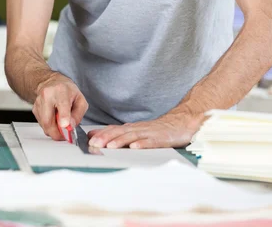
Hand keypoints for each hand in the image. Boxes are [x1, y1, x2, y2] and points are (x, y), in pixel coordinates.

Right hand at [33, 73, 87, 140]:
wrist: (51, 82)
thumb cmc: (66, 90)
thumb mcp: (80, 99)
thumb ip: (78, 114)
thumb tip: (71, 127)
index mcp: (61, 90)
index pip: (61, 105)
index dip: (63, 117)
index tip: (65, 125)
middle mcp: (47, 95)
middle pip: (48, 121)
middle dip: (57, 133)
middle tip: (65, 135)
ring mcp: (39, 102)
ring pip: (44, 125)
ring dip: (54, 130)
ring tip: (61, 123)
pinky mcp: (34, 109)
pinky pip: (42, 124)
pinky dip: (49, 126)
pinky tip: (54, 119)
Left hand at [87, 108, 203, 149]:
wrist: (183, 122)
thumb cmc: (160, 130)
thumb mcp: (140, 131)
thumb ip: (122, 133)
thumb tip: (101, 136)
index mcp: (134, 128)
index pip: (115, 129)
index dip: (102, 134)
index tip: (88, 139)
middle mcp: (139, 129)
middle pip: (121, 132)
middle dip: (106, 138)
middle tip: (94, 144)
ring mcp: (150, 133)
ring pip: (133, 136)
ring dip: (120, 141)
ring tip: (109, 146)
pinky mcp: (161, 138)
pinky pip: (151, 142)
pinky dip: (142, 144)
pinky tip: (134, 148)